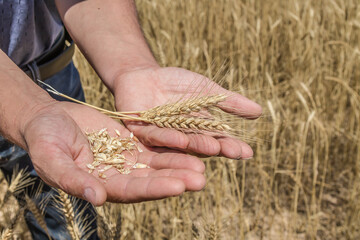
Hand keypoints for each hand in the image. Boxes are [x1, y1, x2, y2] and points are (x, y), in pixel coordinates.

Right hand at [21, 101, 205, 205]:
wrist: (49, 119)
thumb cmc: (44, 140)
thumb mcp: (51, 159)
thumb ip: (72, 179)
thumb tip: (98, 198)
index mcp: (100, 186)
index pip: (131, 191)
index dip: (154, 189)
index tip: (178, 186)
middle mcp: (118, 177)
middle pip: (151, 181)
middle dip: (176, 180)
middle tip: (201, 179)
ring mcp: (127, 160)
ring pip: (157, 165)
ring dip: (180, 165)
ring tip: (203, 165)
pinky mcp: (132, 143)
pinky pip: (155, 146)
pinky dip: (172, 147)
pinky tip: (191, 145)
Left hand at [113, 67, 261, 158]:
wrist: (143, 74)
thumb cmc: (175, 83)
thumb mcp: (206, 89)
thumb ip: (228, 101)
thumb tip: (259, 112)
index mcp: (198, 130)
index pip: (218, 140)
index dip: (232, 146)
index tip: (248, 152)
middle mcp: (182, 138)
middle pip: (201, 146)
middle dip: (217, 148)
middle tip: (232, 151)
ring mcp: (162, 137)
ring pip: (179, 145)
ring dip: (195, 146)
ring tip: (213, 148)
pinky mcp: (141, 132)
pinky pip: (155, 136)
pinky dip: (167, 137)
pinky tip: (181, 140)